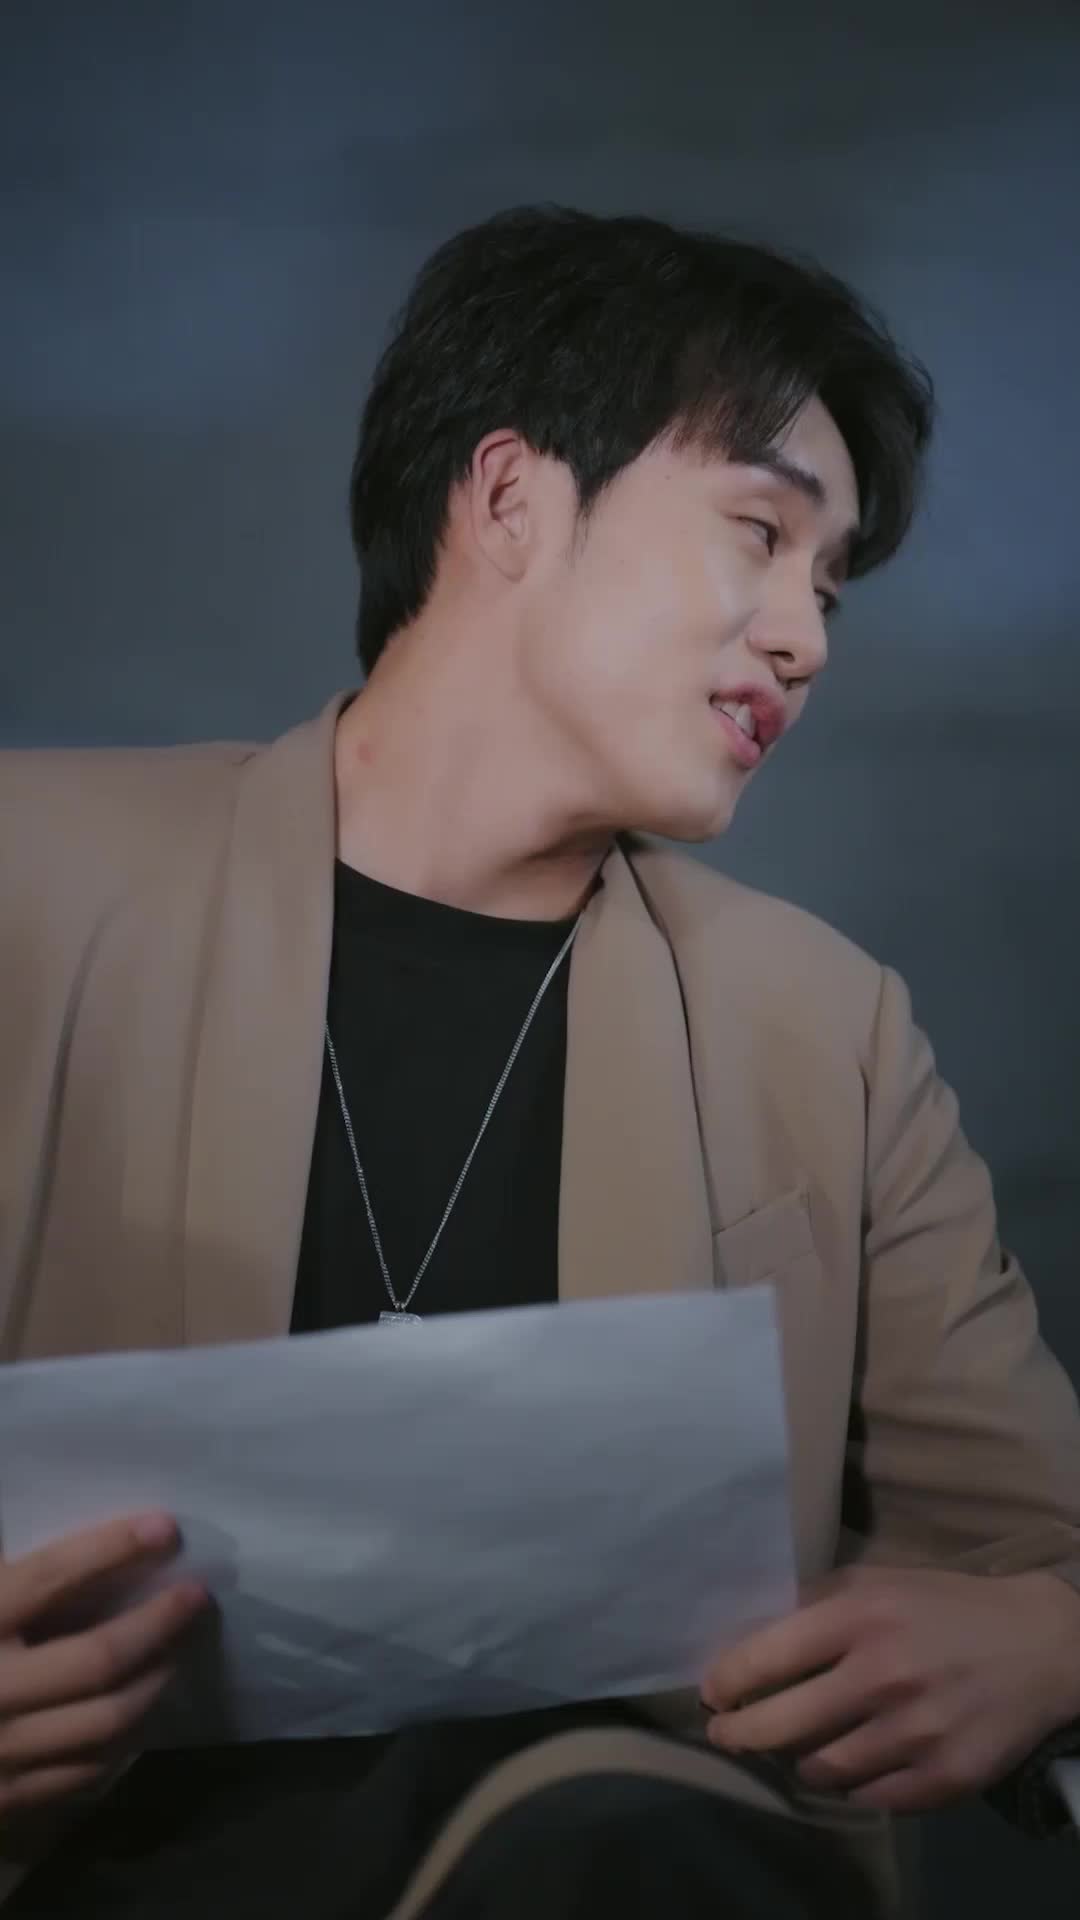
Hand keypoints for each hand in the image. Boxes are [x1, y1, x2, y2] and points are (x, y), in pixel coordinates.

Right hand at [0, 1513, 208, 1817]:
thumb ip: (6, 1575)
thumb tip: (55, 1529)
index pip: (52, 1578)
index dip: (112, 1548)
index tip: (165, 1528)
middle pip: (99, 1657)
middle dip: (160, 1622)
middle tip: (197, 1596)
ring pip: (106, 1721)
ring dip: (156, 1678)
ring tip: (179, 1647)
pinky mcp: (4, 1801)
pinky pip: (84, 1771)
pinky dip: (123, 1736)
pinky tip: (139, 1706)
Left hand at [702, 1565, 1079, 1813]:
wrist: (1040, 1645)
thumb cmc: (945, 1607)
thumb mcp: (879, 1583)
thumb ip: (817, 1604)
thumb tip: (750, 1635)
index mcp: (862, 1617)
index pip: (767, 1656)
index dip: (726, 1680)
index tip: (710, 1692)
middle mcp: (884, 1675)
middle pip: (781, 1726)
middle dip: (739, 1734)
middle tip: (723, 1735)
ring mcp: (916, 1732)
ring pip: (822, 1769)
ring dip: (799, 1761)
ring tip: (795, 1750)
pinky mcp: (945, 1777)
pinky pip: (871, 1797)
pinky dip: (852, 1785)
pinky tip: (851, 1768)